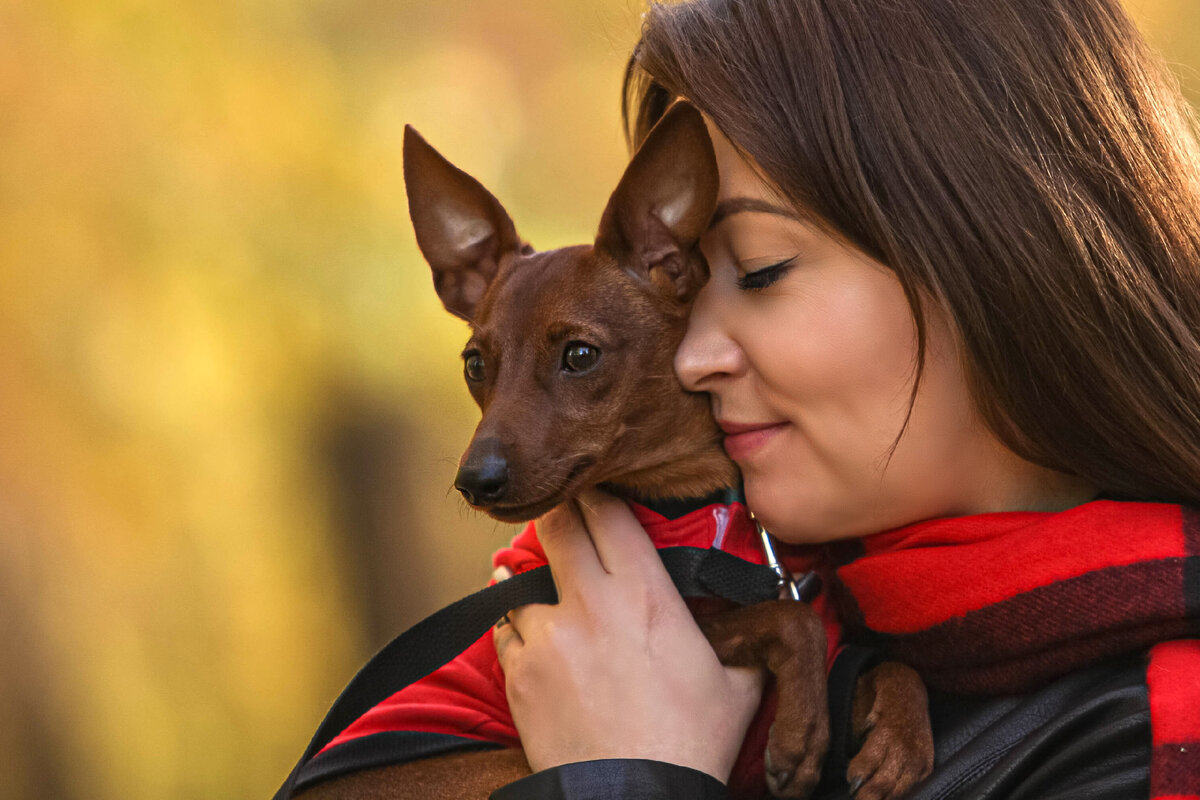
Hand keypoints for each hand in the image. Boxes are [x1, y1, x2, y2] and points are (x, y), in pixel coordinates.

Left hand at [493, 489, 763, 781]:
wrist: (636, 796)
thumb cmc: (690, 744)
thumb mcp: (737, 683)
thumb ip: (743, 640)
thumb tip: (767, 624)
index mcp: (647, 594)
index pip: (609, 513)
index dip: (598, 496)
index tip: (595, 495)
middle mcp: (593, 601)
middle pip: (558, 525)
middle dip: (557, 515)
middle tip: (560, 517)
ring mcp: (549, 634)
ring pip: (520, 578)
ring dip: (527, 577)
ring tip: (529, 579)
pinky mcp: (520, 670)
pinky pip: (505, 630)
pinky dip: (514, 627)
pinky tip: (527, 631)